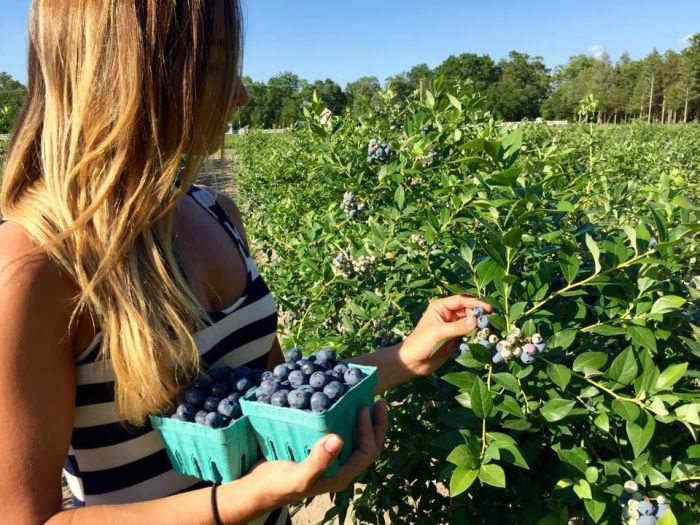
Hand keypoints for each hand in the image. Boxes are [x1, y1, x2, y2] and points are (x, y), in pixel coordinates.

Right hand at [244, 400, 387, 506]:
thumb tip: (338, 439)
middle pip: (367, 445)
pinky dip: (345, 420)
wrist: (257, 488)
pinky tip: (340, 406)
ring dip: (363, 421)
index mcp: (341, 476)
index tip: (363, 408)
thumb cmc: (277, 485)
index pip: (366, 452)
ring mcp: (330, 459)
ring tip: (365, 400)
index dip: (369, 430)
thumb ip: (318, 462)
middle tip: (378, 401)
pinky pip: (340, 433)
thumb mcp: (297, 476)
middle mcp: (340, 467)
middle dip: (376, 425)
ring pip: (356, 439)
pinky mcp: (319, 450)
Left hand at [398, 294, 491, 376]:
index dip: (475, 303)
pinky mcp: (455, 339)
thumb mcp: (438, 333)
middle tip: (491, 321)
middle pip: (468, 311)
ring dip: (478, 326)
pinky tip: (483, 339)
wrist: (412, 362)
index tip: (489, 309)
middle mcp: (448, 314)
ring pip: (470, 323)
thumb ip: (457, 327)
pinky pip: (468, 334)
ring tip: (489, 330)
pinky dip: (475, 336)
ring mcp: (452, 327)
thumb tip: (476, 320)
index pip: (461, 301)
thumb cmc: (420, 343)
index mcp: (441, 307)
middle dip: (478, 314)